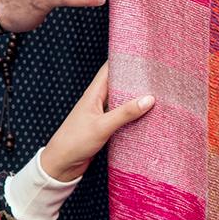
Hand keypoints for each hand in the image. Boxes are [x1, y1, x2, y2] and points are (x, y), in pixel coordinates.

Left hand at [41, 64, 153, 181]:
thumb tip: (149, 99)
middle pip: (118, 84)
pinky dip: (132, 116)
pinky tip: (145, 118)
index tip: (141, 55)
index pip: (109, 69)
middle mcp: (97, 100)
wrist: (61, 164)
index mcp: (94, 93)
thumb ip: (125, 113)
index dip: (123, 60)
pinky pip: (121, 117)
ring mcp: (101, 114)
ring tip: (157, 95)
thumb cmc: (75, 141)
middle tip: (156, 76)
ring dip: (135, 99)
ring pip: (121, 101)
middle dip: (134, 80)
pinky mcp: (104, 127)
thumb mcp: (102, 126)